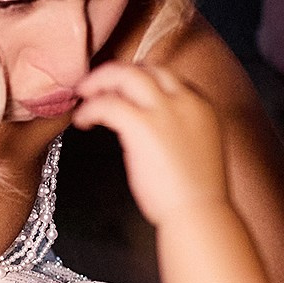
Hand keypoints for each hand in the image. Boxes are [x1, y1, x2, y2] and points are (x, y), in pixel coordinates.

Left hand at [75, 59, 229, 229]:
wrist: (201, 214)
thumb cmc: (196, 195)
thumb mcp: (196, 148)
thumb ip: (177, 129)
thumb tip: (151, 129)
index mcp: (200, 105)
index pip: (165, 77)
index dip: (138, 79)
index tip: (120, 90)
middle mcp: (185, 100)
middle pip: (145, 68)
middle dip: (116, 73)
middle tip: (95, 85)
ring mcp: (165, 111)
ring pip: (126, 74)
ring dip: (100, 80)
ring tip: (83, 93)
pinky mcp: (143, 126)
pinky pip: (108, 104)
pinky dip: (91, 108)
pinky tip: (83, 120)